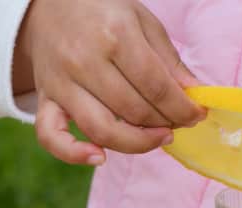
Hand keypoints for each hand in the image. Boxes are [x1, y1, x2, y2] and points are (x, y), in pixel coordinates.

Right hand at [13, 0, 204, 165]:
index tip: (196, 115)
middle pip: (133, 111)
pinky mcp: (45, 98)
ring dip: (136, 144)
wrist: (50, 4)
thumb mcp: (142, 21)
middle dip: (164, 124)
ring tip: (156, 138)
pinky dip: (73, 154)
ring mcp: (62, 82)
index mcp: (115, 35)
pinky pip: (51, 136)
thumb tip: (193, 96)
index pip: (157, 87)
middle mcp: (85, 60)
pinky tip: (99, 158)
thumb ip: (168, 60)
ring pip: (101, 130)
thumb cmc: (102, 10)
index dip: (182, 108)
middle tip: (177, 124)